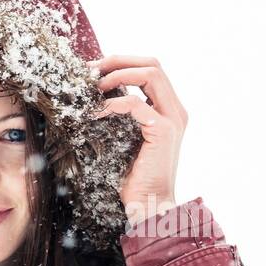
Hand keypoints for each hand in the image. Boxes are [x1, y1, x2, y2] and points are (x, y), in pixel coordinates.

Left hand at [90, 55, 187, 227]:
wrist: (148, 205)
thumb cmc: (132, 177)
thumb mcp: (125, 139)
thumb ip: (121, 117)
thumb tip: (94, 98)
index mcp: (168, 109)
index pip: (150, 70)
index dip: (122, 63)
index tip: (95, 69)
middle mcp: (175, 110)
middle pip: (153, 63)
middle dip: (119, 60)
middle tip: (90, 69)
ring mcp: (173, 119)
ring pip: (151, 74)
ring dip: (118, 74)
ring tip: (93, 85)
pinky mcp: (164, 131)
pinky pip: (136, 104)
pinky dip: (112, 104)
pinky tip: (95, 113)